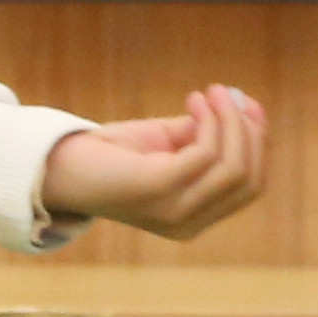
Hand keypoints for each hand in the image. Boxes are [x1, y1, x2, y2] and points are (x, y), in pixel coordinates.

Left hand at [42, 86, 269, 240]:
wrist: (58, 165)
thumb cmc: (113, 154)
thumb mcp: (170, 143)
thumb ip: (205, 134)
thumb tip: (244, 106)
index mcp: (195, 218)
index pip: (250, 187)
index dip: (258, 144)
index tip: (250, 104)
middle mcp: (188, 224)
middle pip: (249, 179)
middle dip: (248, 131)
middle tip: (228, 94)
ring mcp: (174, 213)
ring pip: (233, 167)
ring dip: (229, 120)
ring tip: (210, 92)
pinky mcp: (157, 190)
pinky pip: (205, 154)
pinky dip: (208, 121)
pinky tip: (193, 100)